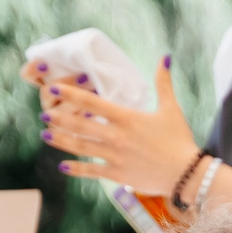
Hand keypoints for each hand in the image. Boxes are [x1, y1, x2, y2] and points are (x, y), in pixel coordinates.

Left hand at [32, 56, 202, 198]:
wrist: (187, 173)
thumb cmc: (180, 140)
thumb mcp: (171, 109)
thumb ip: (163, 83)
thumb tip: (165, 57)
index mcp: (127, 118)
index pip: (94, 103)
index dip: (72, 94)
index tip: (55, 88)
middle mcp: (118, 137)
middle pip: (82, 125)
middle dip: (60, 118)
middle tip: (44, 112)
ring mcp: (116, 157)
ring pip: (83, 147)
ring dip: (62, 140)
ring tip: (46, 134)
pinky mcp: (119, 175)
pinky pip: (93, 172)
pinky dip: (77, 169)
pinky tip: (62, 166)